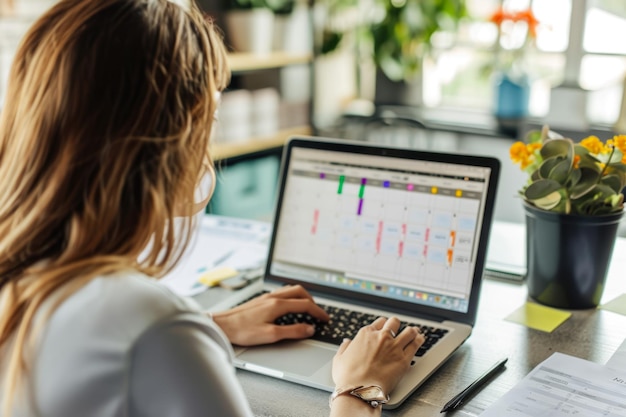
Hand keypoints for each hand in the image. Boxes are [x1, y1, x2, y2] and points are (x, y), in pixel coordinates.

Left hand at [211, 285, 329, 345]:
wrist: (222, 324)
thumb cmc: (242, 330)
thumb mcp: (270, 335)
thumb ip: (292, 331)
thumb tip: (309, 329)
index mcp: (278, 305)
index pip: (305, 305)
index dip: (318, 312)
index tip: (325, 319)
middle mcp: (273, 297)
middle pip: (300, 292)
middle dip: (312, 301)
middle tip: (317, 313)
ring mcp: (267, 296)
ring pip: (291, 290)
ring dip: (302, 297)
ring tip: (307, 308)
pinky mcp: (261, 299)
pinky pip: (282, 292)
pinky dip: (292, 297)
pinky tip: (288, 306)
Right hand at [331, 317, 423, 394]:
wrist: (359, 391)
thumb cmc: (348, 377)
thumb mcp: (339, 358)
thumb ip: (344, 347)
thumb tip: (347, 342)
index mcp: (366, 334)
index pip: (379, 322)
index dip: (382, 325)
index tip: (384, 329)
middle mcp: (381, 337)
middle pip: (394, 322)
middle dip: (396, 325)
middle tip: (398, 329)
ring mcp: (394, 347)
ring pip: (408, 331)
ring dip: (411, 331)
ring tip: (414, 332)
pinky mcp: (404, 359)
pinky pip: (415, 344)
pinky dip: (419, 340)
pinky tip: (420, 339)